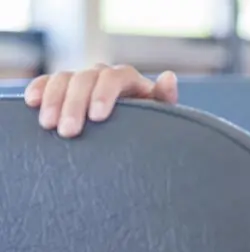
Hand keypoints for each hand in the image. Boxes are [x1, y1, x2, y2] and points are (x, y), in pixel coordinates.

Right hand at [24, 64, 178, 137]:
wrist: (132, 131)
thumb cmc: (150, 123)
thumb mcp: (160, 114)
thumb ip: (164, 97)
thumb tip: (168, 77)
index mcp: (126, 78)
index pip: (114, 77)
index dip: (104, 94)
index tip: (97, 117)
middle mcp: (102, 74)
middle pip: (84, 79)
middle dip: (74, 105)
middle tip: (69, 132)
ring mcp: (82, 79)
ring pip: (63, 79)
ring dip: (54, 101)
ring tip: (49, 125)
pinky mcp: (65, 87)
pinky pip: (48, 82)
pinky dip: (39, 89)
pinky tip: (33, 102)